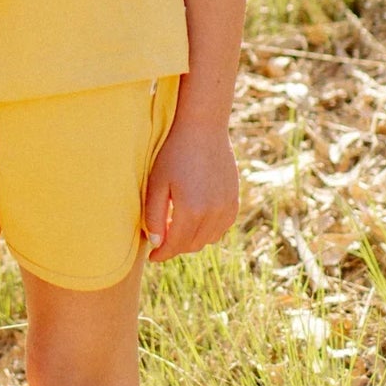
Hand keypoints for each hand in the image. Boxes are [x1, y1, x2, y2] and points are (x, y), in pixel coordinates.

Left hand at [142, 111, 239, 263]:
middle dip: (175, 247)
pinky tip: (195, 219)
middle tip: (161, 239)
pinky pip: (221, 228)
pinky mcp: (234, 201)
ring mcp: (226, 208)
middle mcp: (213, 214)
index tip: (152, 256)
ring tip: (176, 227)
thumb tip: (157, 243)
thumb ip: (154, 216)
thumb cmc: (174, 153)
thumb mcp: (157, 183)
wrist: (204, 129)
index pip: (175, 245)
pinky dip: (208, 230)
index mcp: (191, 211)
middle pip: (191, 245)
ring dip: (192, 240)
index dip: (162, 254)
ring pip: (208, 240)